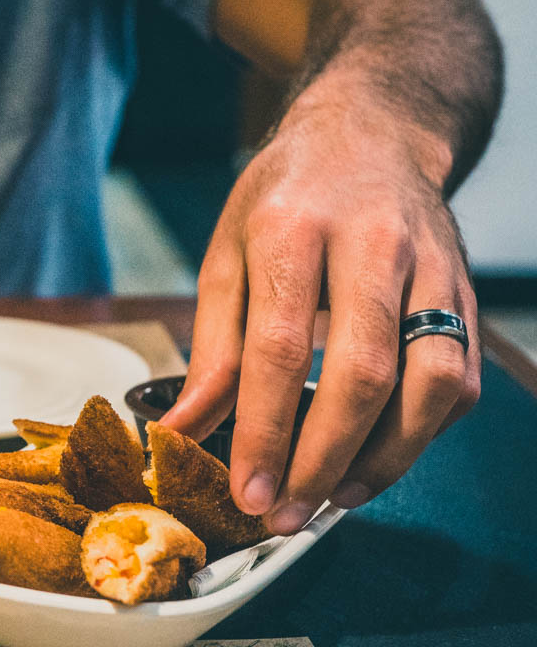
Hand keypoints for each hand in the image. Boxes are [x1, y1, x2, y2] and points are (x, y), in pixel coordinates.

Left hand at [162, 85, 479, 531]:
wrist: (373, 131)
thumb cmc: (286, 197)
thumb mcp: (226, 254)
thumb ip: (212, 347)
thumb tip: (181, 432)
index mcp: (293, 230)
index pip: (280, 349)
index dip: (263, 431)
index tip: (244, 491)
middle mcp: (373, 245)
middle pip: (361, 374)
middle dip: (320, 459)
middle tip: (284, 515)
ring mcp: (431, 267)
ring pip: (429, 382)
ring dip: (384, 458)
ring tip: (333, 499)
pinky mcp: (465, 291)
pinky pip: (460, 377)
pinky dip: (424, 433)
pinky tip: (379, 460)